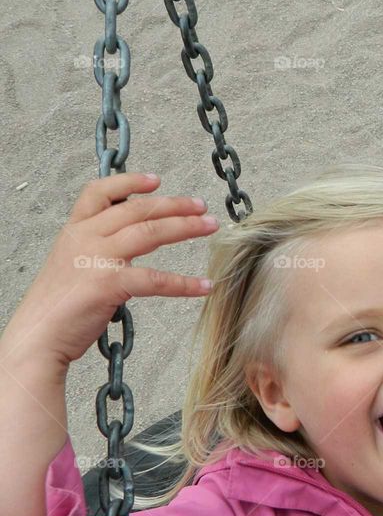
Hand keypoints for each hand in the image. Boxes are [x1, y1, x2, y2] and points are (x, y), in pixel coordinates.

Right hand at [0, 173, 218, 368]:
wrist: (38, 335)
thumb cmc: (57, 305)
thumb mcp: (71, 262)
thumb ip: (95, 246)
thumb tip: (126, 240)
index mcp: (74, 230)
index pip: (99, 192)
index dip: (129, 182)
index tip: (156, 180)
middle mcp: (85, 238)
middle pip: (136, 210)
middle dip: (174, 205)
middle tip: (202, 206)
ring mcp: (97, 259)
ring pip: (150, 233)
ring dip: (186, 227)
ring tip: (210, 226)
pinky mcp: (109, 284)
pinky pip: (156, 279)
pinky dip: (184, 283)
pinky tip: (205, 287)